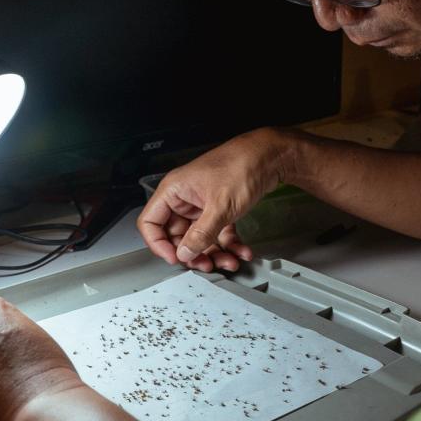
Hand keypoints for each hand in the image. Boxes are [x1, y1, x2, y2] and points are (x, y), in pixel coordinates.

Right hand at [137, 128, 290, 271]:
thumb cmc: (241, 166)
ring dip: (214, 252)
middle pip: (178, 235)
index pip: (151, 222)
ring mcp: (202, 204)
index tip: (175, 258)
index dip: (159, 244)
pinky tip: (242, 251)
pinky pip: (219, 233)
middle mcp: (185, 198)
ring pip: (200, 237)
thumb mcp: (219, 206)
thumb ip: (201, 234)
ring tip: (229, 261)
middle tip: (206, 264)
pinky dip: (230, 244)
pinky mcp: (219, 208)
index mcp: (174, 191)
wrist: (269, 156)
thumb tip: (185, 253)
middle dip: (193, 253)